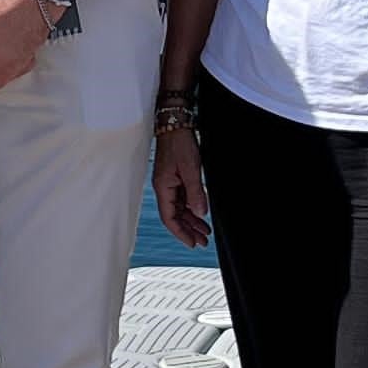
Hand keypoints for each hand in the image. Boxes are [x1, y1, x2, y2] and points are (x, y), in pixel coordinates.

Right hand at [151, 125, 212, 245]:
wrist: (176, 123)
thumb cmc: (179, 142)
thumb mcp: (191, 168)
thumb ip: (196, 192)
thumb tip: (200, 213)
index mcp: (163, 187)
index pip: (170, 218)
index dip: (181, 233)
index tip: (192, 243)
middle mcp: (164, 187)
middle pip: (175, 216)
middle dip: (189, 230)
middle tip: (203, 242)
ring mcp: (169, 183)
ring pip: (180, 208)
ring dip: (192, 220)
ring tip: (205, 231)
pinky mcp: (176, 177)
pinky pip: (183, 198)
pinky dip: (192, 207)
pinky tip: (201, 213)